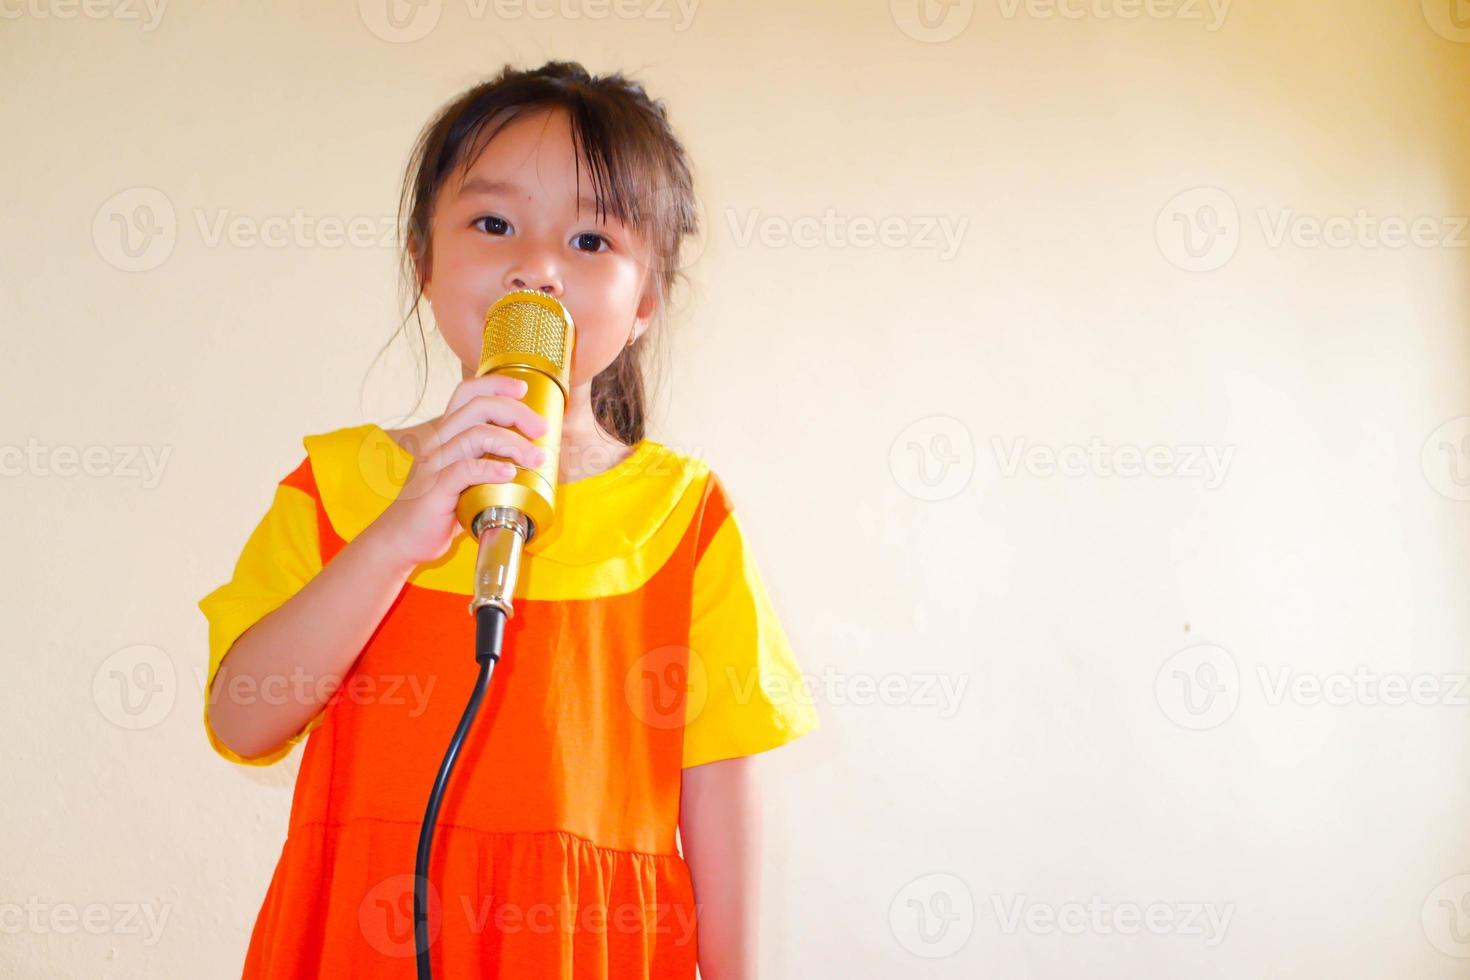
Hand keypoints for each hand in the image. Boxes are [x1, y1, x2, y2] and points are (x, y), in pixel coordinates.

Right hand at [370, 374, 549, 568]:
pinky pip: (464, 470)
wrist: (401, 539)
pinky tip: (510, 473)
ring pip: (475, 435)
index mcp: (445, 435)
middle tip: (541, 429)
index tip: (523, 389)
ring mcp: (434, 464)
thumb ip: (486, 460)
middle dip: (516, 412)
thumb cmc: (439, 508)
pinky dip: (491, 469)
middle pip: (478, 407)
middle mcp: (438, 443)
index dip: (496, 384)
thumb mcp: (463, 476)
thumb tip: (531, 456)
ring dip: (513, 443)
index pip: (467, 394)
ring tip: (535, 459)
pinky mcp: (434, 489)